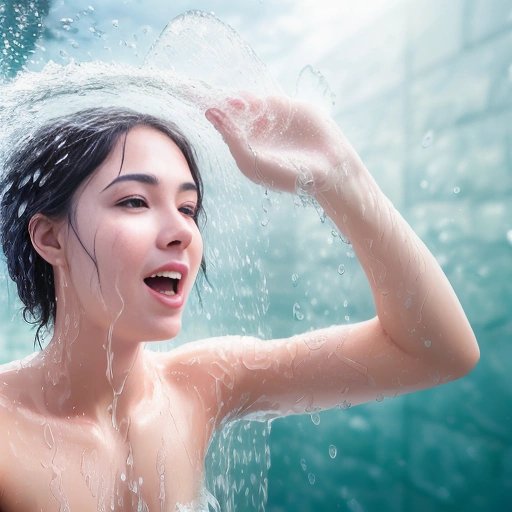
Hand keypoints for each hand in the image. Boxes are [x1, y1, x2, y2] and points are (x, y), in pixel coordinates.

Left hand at [205, 94, 349, 193]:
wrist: (327, 169)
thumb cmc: (288, 174)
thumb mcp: (253, 161)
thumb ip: (233, 139)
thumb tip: (211, 112)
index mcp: (243, 147)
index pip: (223, 125)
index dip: (213, 112)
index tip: (203, 103)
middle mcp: (255, 132)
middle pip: (233, 109)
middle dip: (227, 104)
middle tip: (227, 103)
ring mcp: (271, 119)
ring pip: (250, 101)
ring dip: (243, 100)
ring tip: (242, 105)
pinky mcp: (287, 108)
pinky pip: (268, 96)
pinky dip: (260, 97)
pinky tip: (259, 103)